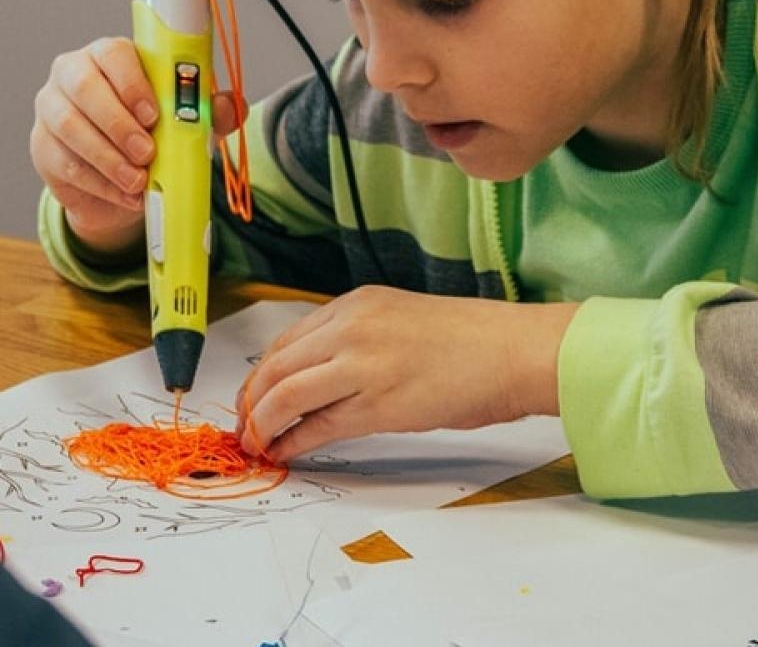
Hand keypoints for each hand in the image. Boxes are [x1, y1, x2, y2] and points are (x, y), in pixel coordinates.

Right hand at [30, 37, 243, 255]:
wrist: (118, 179)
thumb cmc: (151, 133)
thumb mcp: (183, 122)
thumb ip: (207, 112)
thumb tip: (234, 107)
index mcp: (108, 55)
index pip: (113, 54)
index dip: (132, 82)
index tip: (154, 114)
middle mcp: (72, 74)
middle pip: (85, 88)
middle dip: (118, 123)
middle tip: (147, 153)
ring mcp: (51, 109)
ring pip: (70, 128)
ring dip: (108, 158)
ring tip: (138, 181)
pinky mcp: (42, 147)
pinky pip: (66, 164)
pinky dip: (100, 184)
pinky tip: (126, 196)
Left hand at [237, 285, 578, 462]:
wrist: (513, 351)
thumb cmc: (472, 341)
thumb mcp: (400, 321)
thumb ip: (357, 339)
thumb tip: (322, 376)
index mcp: (356, 304)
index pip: (285, 340)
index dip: (259, 375)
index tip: (250, 397)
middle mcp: (351, 328)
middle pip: (275, 367)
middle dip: (250, 401)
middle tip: (243, 427)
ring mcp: (362, 364)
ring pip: (285, 396)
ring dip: (262, 425)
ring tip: (257, 445)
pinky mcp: (377, 404)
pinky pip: (317, 425)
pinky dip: (292, 442)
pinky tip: (284, 453)